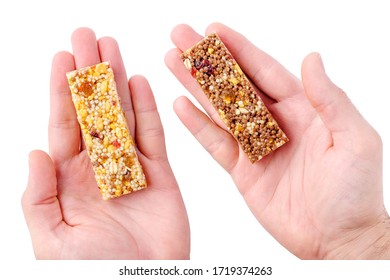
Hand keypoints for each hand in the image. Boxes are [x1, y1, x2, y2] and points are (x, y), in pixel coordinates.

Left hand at [22, 28, 189, 258]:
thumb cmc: (95, 270)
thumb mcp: (52, 239)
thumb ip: (38, 196)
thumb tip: (35, 151)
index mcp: (70, 180)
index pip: (65, 126)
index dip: (63, 91)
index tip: (62, 57)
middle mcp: (100, 167)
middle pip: (94, 112)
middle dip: (90, 74)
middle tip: (89, 37)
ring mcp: (132, 169)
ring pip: (124, 116)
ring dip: (118, 82)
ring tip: (113, 50)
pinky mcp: (161, 175)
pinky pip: (154, 137)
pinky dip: (148, 110)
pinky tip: (139, 84)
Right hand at [165, 23, 389, 258]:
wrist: (338, 238)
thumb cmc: (355, 190)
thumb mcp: (354, 139)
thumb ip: (330, 99)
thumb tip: (310, 58)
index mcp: (302, 109)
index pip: (265, 71)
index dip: (239, 49)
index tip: (214, 30)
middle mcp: (274, 122)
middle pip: (234, 85)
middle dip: (207, 60)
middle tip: (181, 36)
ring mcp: (254, 145)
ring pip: (219, 109)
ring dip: (195, 86)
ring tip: (172, 62)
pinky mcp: (241, 169)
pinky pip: (215, 144)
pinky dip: (196, 126)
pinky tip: (180, 105)